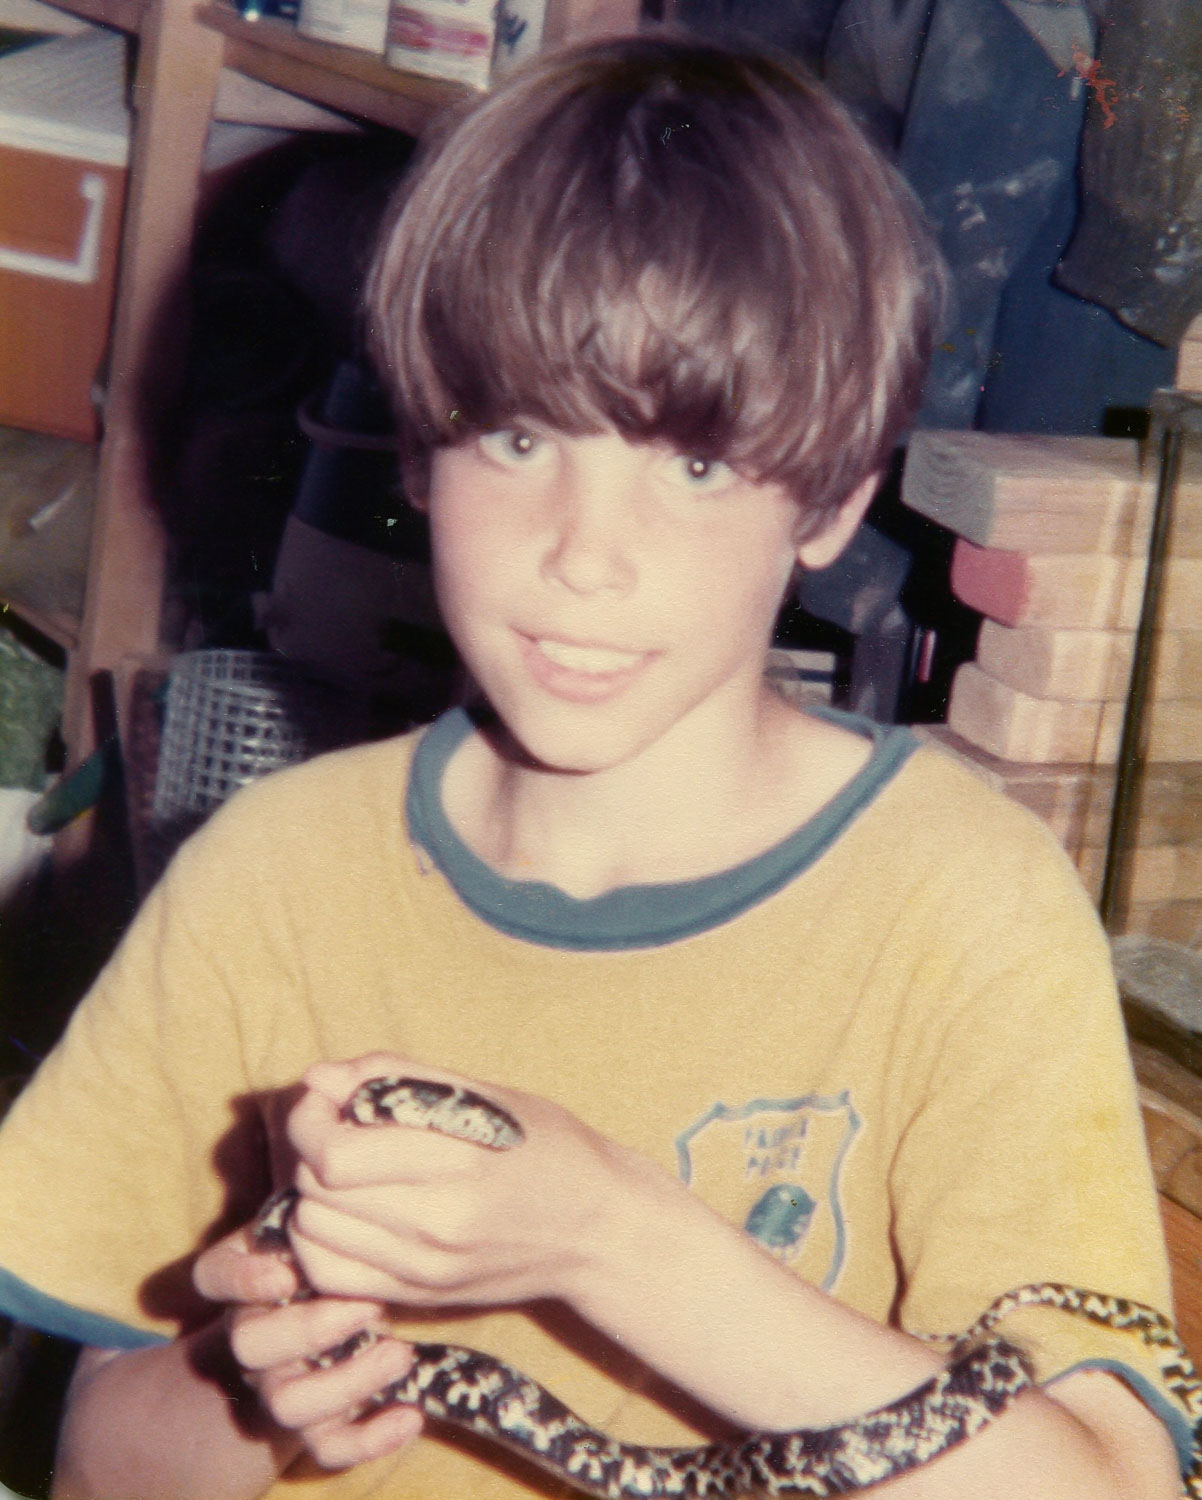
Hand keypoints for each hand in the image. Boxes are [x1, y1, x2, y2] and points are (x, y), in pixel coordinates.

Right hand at [193, 1220, 422, 1469]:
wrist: (335, 1328)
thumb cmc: (337, 1256)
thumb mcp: (321, 1222)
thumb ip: (324, 1196)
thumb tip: (338, 1146)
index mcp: (252, 1280)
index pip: (214, 1275)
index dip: (242, 1278)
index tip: (288, 1271)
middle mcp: (256, 1336)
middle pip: (250, 1345)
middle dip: (309, 1328)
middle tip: (369, 1306)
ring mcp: (282, 1385)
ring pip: (288, 1403)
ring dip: (346, 1382)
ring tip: (401, 1353)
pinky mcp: (316, 1427)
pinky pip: (329, 1449)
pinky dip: (369, 1439)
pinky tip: (411, 1416)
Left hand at [283, 1054, 654, 1310]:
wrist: (600, 1231)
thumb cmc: (548, 1145)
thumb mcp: (484, 1093)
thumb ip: (396, 1077)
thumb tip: (318, 1078)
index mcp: (458, 1162)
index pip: (333, 1154)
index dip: (311, 1119)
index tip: (327, 1100)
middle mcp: (436, 1224)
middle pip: (315, 1191)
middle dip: (312, 1150)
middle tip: (340, 1128)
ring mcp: (425, 1269)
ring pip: (312, 1234)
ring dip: (315, 1195)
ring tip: (349, 1172)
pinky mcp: (419, 1298)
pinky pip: (329, 1274)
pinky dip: (322, 1240)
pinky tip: (352, 1214)